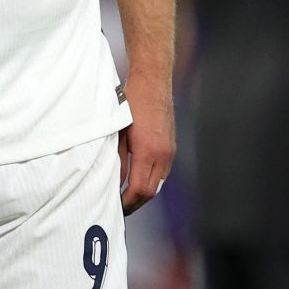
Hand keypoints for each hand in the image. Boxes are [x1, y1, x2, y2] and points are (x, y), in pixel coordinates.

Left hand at [117, 75, 175, 214]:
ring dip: (145, 192)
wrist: (153, 81)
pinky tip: (139, 179)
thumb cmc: (131, 102)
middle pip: (151, 191)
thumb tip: (116, 182)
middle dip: (136, 202)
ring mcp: (170, 151)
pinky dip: (151, 180)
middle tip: (121, 207)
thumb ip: (118, 160)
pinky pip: (163, 172)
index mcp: (148, 151)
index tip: (117, 207)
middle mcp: (163, 154)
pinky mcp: (172, 146)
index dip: (128, 202)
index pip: (139, 189)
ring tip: (128, 196)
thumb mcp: (118, 132)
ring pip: (159, 183)